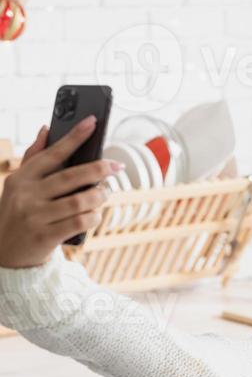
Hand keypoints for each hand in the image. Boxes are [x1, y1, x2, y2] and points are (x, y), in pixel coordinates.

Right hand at [0, 117, 122, 268]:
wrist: (5, 255)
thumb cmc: (18, 214)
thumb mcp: (18, 186)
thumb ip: (33, 159)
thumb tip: (46, 129)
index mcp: (21, 178)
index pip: (52, 153)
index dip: (74, 136)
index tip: (93, 121)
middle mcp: (26, 196)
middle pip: (71, 177)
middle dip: (99, 169)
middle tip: (116, 166)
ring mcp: (35, 217)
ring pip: (79, 201)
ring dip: (99, 195)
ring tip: (106, 192)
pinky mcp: (45, 237)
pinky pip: (79, 222)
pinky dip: (94, 216)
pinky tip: (97, 213)